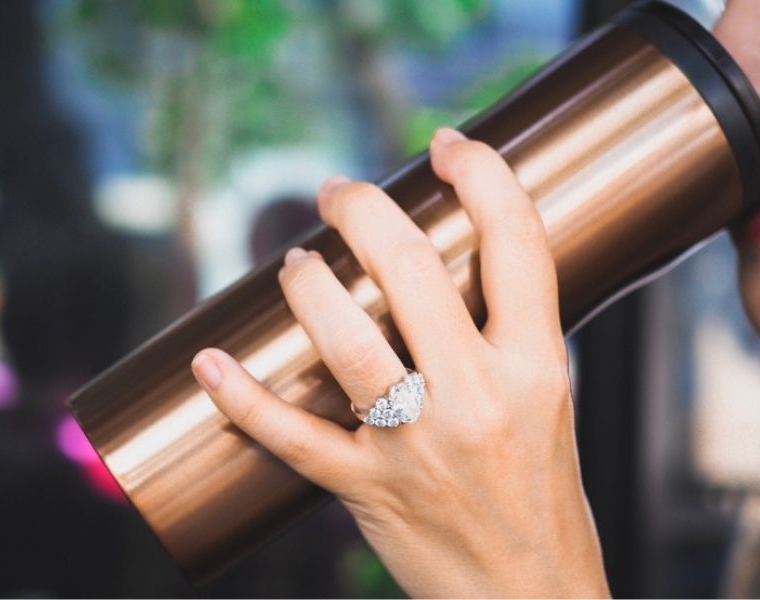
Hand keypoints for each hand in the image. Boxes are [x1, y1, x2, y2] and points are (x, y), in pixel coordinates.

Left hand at [191, 128, 609, 597]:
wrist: (532, 599)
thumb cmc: (544, 497)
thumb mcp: (549, 401)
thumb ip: (507, 336)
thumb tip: (450, 269)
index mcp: (538, 367)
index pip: (517, 244)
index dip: (480, 175)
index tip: (444, 146)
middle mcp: (481, 399)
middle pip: (413, 272)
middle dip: (365, 211)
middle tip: (339, 191)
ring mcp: (419, 447)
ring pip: (347, 344)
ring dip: (310, 286)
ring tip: (297, 261)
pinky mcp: (370, 492)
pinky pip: (295, 440)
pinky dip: (245, 400)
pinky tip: (211, 363)